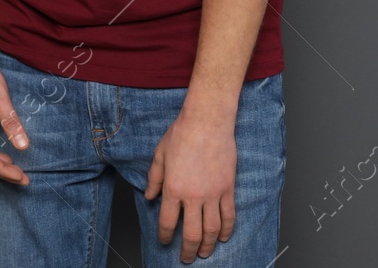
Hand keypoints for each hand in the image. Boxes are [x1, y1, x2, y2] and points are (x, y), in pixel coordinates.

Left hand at [145, 109, 236, 262]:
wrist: (207, 123)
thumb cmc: (181, 135)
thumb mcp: (159, 156)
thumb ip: (154, 179)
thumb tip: (149, 196)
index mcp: (173, 188)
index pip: (168, 221)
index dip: (165, 235)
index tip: (164, 241)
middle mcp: (193, 196)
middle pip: (192, 233)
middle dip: (188, 250)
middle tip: (186, 258)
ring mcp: (213, 194)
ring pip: (212, 229)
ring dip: (208, 245)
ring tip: (205, 254)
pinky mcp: (228, 189)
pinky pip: (229, 216)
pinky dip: (226, 230)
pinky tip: (222, 237)